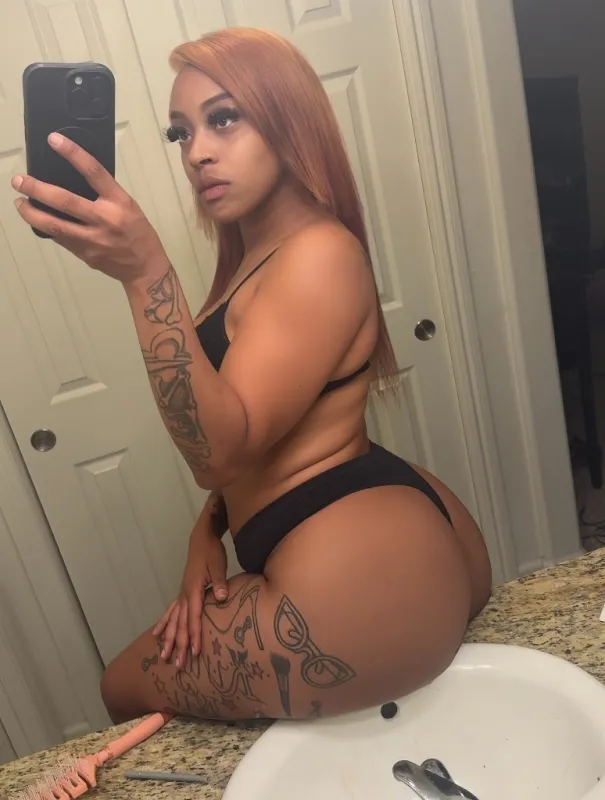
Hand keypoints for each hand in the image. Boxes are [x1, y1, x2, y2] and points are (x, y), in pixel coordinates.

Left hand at [11, 132, 166, 283]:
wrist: (145, 269)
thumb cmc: (138, 234)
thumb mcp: (128, 207)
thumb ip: (104, 196)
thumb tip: (75, 182)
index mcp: (119, 202)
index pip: (94, 172)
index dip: (72, 153)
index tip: (53, 140)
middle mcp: (105, 219)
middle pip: (65, 201)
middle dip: (37, 189)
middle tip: (19, 181)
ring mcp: (93, 239)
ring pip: (54, 225)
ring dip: (31, 213)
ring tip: (19, 204)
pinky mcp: (84, 253)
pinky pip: (60, 238)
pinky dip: (46, 227)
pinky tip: (38, 220)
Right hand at [153, 494, 228, 667]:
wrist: (201, 539)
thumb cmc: (212, 552)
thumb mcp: (219, 565)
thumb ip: (219, 582)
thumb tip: (221, 598)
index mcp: (194, 590)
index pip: (194, 618)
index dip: (194, 635)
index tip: (195, 652)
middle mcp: (184, 595)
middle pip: (181, 624)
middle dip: (180, 645)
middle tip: (178, 665)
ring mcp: (181, 594)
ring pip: (173, 621)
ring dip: (169, 639)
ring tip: (164, 657)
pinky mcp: (182, 592)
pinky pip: (170, 612)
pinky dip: (164, 624)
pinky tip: (157, 635)